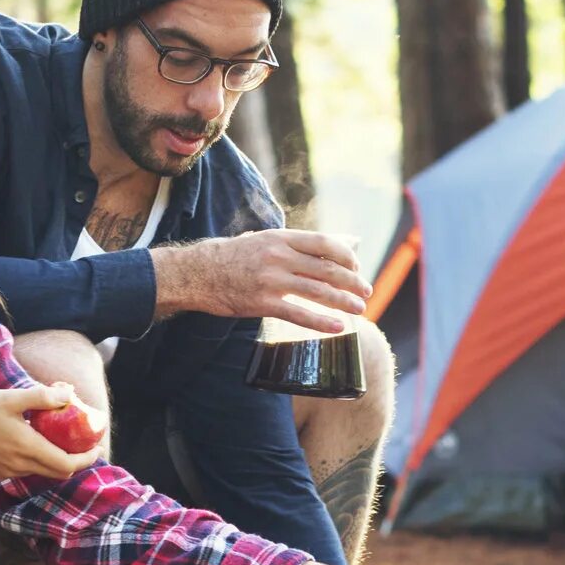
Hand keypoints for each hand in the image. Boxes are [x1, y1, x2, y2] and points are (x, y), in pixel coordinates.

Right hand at [0, 383, 103, 479]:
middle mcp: (22, 466)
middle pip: (59, 472)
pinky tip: (36, 440)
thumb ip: (42, 397)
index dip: (87, 458)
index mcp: (29, 449)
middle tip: (85, 443)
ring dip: (58, 459)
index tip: (97, 447)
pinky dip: (40, 459)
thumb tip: (69, 394)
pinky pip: (28, 468)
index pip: (68, 465)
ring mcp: (9, 471)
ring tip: (63, 438)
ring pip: (43, 471)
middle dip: (77, 460)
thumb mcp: (11, 398)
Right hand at [161, 230, 369, 329]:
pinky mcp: (262, 304)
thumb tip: (346, 241)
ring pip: (318, 292)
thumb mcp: (267, 240)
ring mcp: (270, 280)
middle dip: (351, 282)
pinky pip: (298, 315)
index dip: (346, 256)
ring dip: (343, 302)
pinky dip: (321, 322)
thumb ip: (302, 243)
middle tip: (367, 291)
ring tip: (360, 309)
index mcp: (281, 238)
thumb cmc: (235, 256)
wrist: (197, 273)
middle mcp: (278, 256)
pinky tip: (338, 327)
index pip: (324, 244)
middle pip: (326, 269)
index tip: (357, 267)